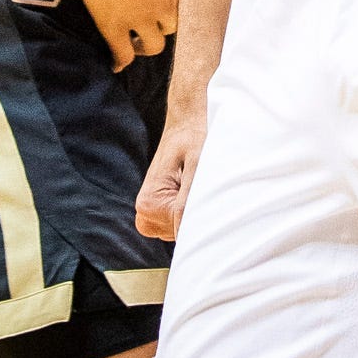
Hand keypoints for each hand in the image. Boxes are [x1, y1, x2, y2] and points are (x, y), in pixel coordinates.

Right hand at [73, 0, 180, 69]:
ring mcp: (140, 18)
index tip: (173, 12)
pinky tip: (116, 64)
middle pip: (173, 28)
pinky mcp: (114, 26)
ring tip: (137, 43)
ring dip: (146, 46)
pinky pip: (123, 54)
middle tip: (152, 24)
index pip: (192, 9)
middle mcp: (165, 5)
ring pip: (153, 47)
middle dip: (163, 26)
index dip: (180, 11)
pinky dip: (121, 61)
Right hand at [135, 106, 203, 238]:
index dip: (202, 218)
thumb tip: (185, 234)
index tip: (213, 199)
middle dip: (196, 214)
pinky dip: (188, 211)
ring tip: (195, 183)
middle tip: (203, 184)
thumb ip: (189, 201)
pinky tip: (191, 189)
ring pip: (179, 230)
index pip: (182, 230)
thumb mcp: (198, 165)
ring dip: (193, 211)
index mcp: (150, 203)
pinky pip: (176, 224)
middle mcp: (144, 212)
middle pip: (180, 234)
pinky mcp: (156, 210)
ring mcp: (148, 213)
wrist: (186, 123)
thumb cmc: (194, 139)